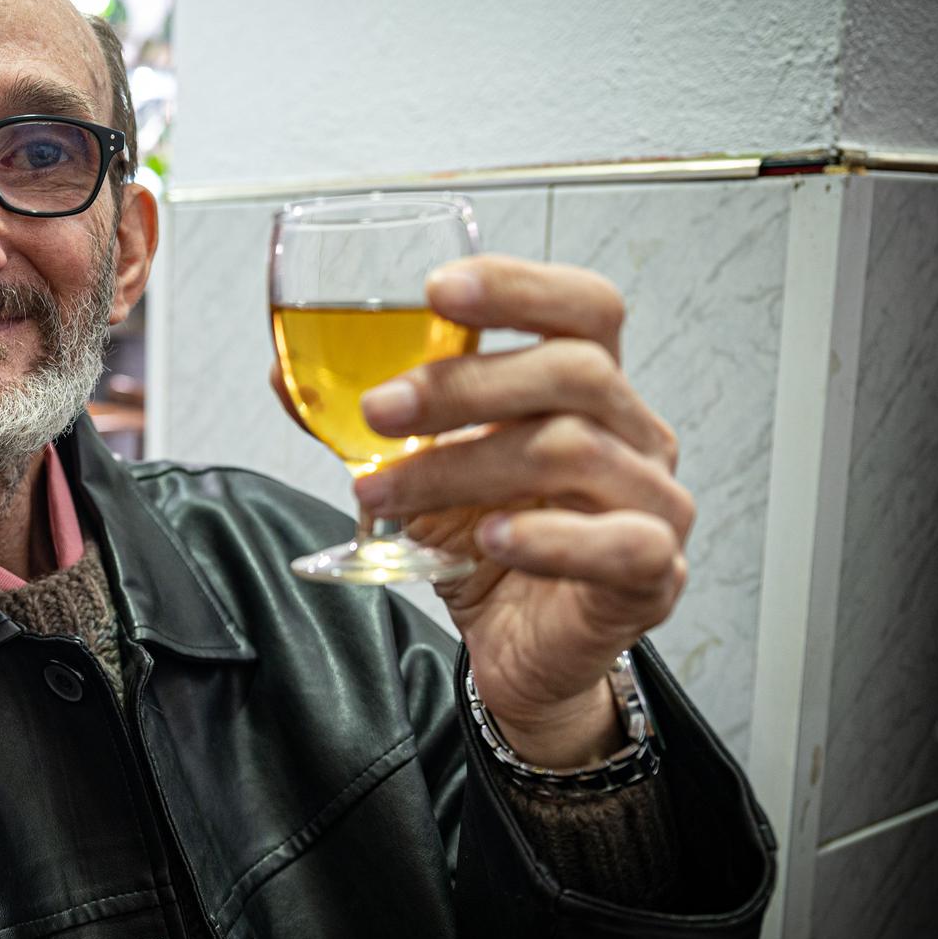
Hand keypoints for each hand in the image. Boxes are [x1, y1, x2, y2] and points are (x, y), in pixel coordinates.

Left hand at [271, 255, 691, 766]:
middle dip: (463, 384)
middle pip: (573, 372)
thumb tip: (283, 375)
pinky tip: (488, 539)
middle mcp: (634, 434)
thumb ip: (372, 422)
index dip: (518, 288)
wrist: (518, 650)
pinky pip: (620, 543)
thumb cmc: (485, 545)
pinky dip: (548, 538)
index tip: (436, 291)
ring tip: (383, 493)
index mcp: (591, 390)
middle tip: (379, 409)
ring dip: (461, 467)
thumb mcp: (423, 469)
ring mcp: (654, 503)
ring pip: (573, 452)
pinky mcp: (653, 578)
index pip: (585, 308)